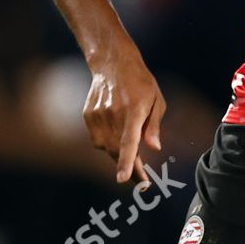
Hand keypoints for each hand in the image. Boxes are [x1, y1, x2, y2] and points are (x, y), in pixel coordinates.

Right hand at [83, 46, 165, 186]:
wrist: (112, 63)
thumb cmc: (140, 83)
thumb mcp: (156, 101)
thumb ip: (154, 126)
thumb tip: (154, 148)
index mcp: (134, 109)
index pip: (129, 141)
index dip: (127, 161)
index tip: (123, 179)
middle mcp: (113, 113)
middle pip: (117, 150)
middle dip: (130, 169)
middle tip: (143, 181)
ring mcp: (98, 115)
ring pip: (106, 148)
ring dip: (118, 155)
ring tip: (131, 150)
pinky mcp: (88, 116)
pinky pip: (97, 140)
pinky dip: (108, 144)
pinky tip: (116, 133)